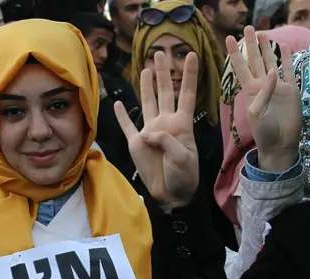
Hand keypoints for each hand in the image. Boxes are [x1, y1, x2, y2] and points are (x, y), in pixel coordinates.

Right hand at [115, 51, 198, 210]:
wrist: (171, 194)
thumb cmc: (184, 175)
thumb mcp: (181, 157)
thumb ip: (166, 141)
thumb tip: (147, 133)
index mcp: (181, 124)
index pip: (187, 94)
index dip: (189, 75)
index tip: (191, 55)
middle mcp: (165, 123)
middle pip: (165, 92)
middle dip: (163, 72)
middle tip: (160, 53)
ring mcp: (150, 132)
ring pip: (147, 103)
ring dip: (147, 86)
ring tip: (147, 69)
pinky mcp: (136, 143)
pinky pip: (127, 126)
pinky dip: (122, 115)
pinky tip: (117, 103)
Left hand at [226, 26, 300, 171]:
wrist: (279, 143)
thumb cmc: (262, 132)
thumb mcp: (255, 114)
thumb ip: (262, 94)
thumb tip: (272, 74)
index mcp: (249, 90)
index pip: (239, 67)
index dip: (234, 53)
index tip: (227, 39)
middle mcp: (261, 85)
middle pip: (254, 60)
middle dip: (251, 45)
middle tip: (248, 28)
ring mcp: (276, 86)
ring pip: (270, 62)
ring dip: (267, 48)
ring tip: (263, 33)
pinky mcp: (291, 90)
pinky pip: (289, 70)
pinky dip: (286, 59)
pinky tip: (283, 47)